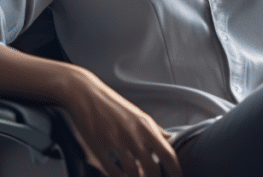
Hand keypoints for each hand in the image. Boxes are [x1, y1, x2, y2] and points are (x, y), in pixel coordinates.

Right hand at [62, 69, 182, 176]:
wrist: (87, 95)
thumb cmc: (114, 107)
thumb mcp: (139, 116)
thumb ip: (155, 129)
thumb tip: (170, 138)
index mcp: (146, 127)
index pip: (167, 153)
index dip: (175, 171)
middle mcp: (134, 134)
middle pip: (151, 167)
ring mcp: (116, 141)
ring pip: (132, 171)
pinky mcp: (98, 147)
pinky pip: (112, 170)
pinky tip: (121, 176)